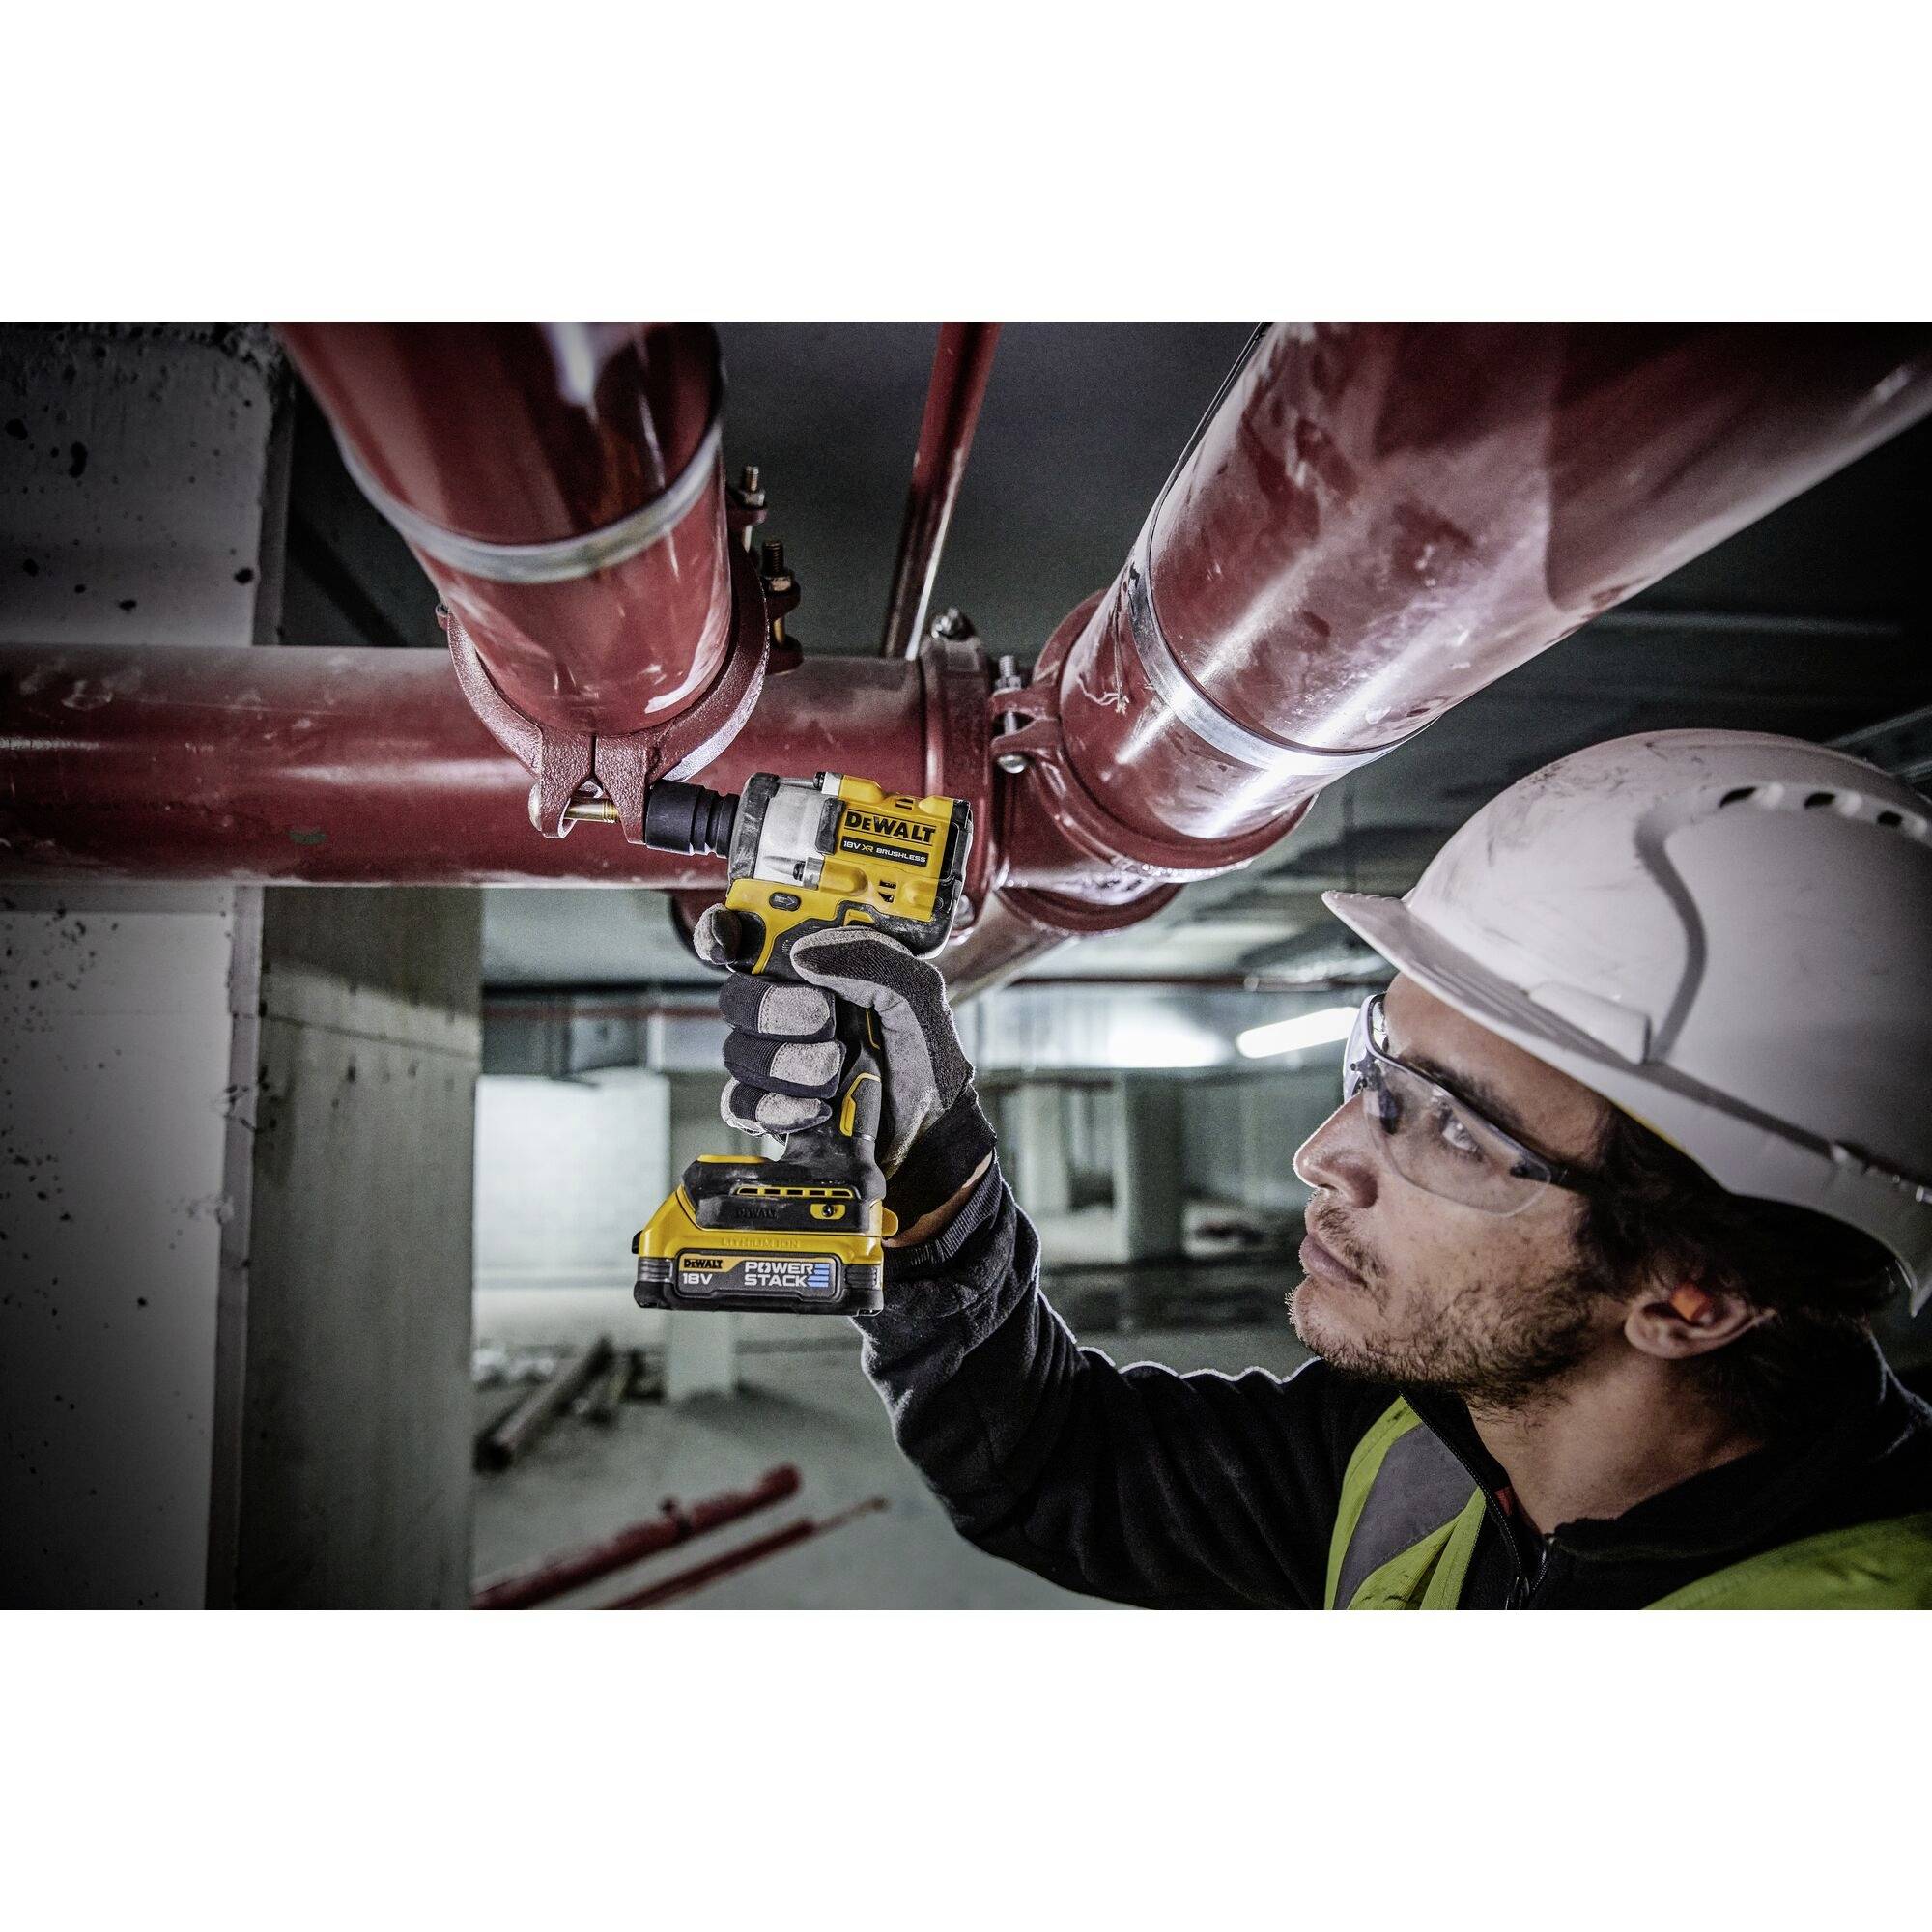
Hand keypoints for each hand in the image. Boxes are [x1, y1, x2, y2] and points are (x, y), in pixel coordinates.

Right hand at [694, 912, 996, 1229]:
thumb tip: (803, 954)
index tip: (729, 944)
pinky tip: (815, 1108)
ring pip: (739, 1052)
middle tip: (824, 1019)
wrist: (932, 1132)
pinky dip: (778, 1105)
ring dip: (790, 1062)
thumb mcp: (917, 994)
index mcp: (816, 972)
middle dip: (775, 1008)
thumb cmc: (925, 1058)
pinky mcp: (772, 1110)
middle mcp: (787, 1013)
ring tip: (838, 1069)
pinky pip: (742, 1104)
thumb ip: (871, 959)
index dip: (723, 933)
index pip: (749, 940)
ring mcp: (776, 1062)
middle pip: (736, 997)